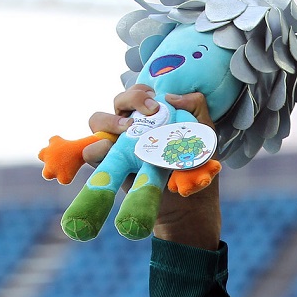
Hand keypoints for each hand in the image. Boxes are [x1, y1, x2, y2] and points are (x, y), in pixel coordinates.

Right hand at [86, 86, 220, 248]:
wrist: (189, 205)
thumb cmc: (196, 168)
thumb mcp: (205, 136)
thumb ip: (196, 109)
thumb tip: (171, 97)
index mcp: (153, 117)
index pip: (139, 93)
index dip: (142, 91)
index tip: (156, 99)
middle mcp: (132, 127)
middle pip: (118, 101)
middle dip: (130, 98)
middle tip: (150, 111)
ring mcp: (118, 145)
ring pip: (98, 121)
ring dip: (109, 121)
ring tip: (129, 129)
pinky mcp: (109, 164)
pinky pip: (92, 152)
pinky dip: (96, 148)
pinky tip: (110, 150)